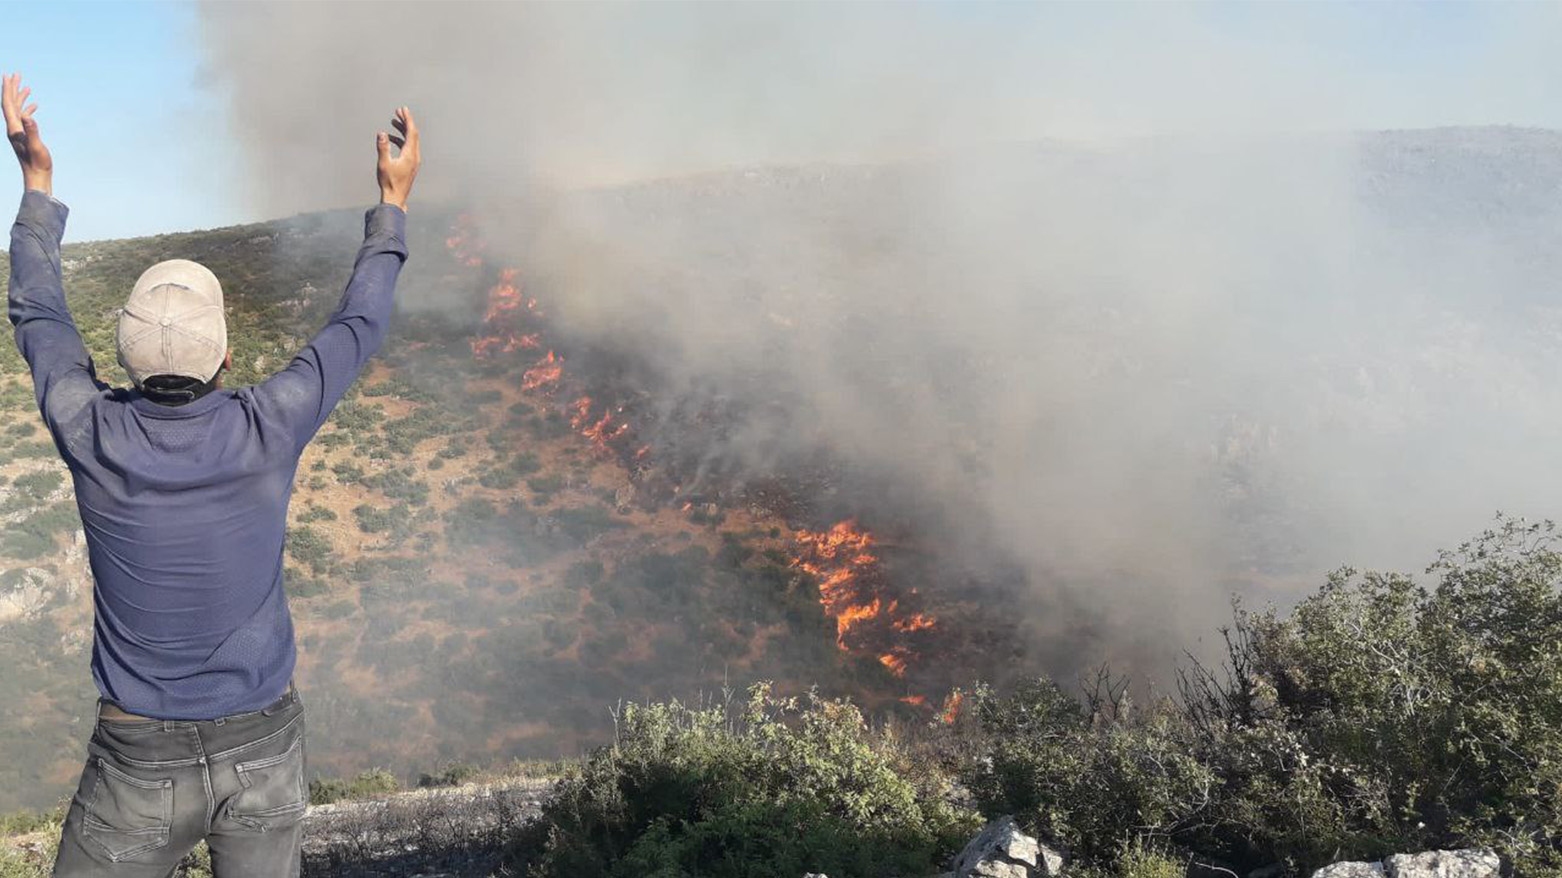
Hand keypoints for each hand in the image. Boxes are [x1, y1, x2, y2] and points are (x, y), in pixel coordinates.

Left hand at [2, 73, 51, 195]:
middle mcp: (14, 128)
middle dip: (12, 89)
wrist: (37, 177)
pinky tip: (34, 105)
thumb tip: (28, 116)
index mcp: (14, 128)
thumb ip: (32, 131)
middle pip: (10, 104)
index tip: (9, 76)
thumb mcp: (36, 146)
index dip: (8, 89)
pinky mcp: (25, 136)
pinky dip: (28, 109)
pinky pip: (24, 118)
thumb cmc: (38, 164)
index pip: (9, 104)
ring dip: (19, 97)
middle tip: (15, 74)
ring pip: (16, 110)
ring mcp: (18, 132)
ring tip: (25, 86)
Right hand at [376, 106, 419, 210]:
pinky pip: (407, 147)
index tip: (403, 109)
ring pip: (410, 141)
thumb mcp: (384, 164)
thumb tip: (382, 133)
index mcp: (410, 155)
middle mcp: (415, 156)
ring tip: (394, 121)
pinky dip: (401, 140)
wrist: (395, 198)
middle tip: (398, 111)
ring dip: (403, 130)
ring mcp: (413, 160)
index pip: (411, 132)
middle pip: (413, 134)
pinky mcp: (410, 164)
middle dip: (406, 122)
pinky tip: (391, 138)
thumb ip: (383, 148)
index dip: (407, 119)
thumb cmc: (389, 182)